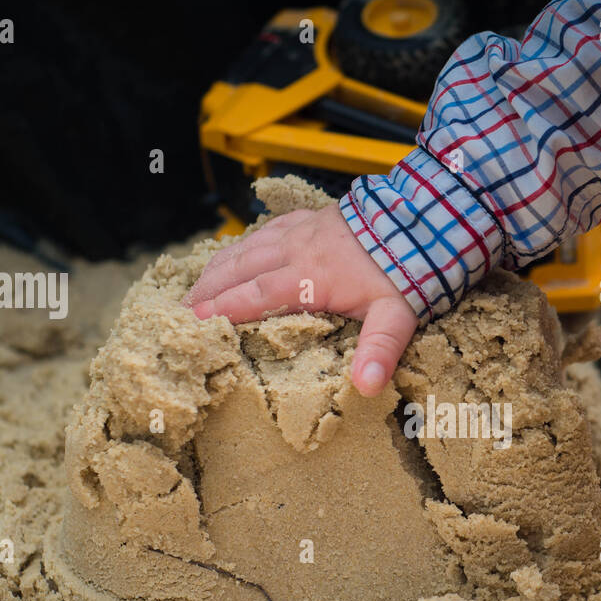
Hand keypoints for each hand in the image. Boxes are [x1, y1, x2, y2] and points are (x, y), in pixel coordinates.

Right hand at [185, 206, 418, 395]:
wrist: (423, 214)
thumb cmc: (411, 267)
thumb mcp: (399, 314)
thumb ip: (380, 350)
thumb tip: (366, 387)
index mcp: (312, 278)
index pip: (257, 296)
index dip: (223, 310)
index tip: (193, 324)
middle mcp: (297, 251)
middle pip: (240, 271)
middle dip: (206, 291)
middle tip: (177, 312)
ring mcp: (301, 232)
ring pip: (246, 249)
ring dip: (217, 269)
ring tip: (193, 289)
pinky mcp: (309, 219)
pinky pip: (264, 232)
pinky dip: (241, 246)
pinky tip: (234, 255)